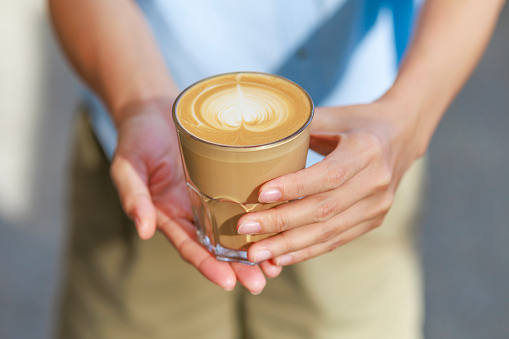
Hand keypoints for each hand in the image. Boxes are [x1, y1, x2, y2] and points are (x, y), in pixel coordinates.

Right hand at [110, 98, 281, 293]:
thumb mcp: (128, 166)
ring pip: (236, 227)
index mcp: (168, 215)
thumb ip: (133, 197)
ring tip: (277, 265)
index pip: (190, 246)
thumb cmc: (136, 137)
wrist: (154, 108)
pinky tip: (281, 222)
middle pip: (217, 245)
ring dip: (255, 247)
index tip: (229, 283)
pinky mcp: (227, 177)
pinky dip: (262, 213)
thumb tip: (144, 231)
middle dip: (238, 266)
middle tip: (260, 283)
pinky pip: (245, 198)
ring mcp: (211, 195)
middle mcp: (192, 211)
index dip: (208, 265)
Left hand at [237, 99, 422, 264]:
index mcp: (367, 150)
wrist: (401, 136)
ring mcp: (377, 206)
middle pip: (324, 209)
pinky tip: (281, 258)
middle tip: (245, 228)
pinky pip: (336, 240)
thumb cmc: (359, 122)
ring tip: (256, 253)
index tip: (261, 195)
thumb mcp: (334, 115)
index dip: (294, 187)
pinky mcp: (373, 220)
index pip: (328, 175)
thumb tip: (256, 134)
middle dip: (281, 223)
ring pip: (328, 231)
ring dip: (289, 245)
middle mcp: (376, 182)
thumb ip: (300, 125)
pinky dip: (307, 250)